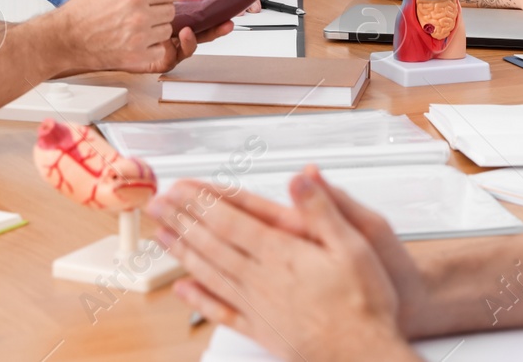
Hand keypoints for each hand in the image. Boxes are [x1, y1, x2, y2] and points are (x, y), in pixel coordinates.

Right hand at [56, 0, 182, 72]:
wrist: (64, 38)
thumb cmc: (81, 11)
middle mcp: (141, 15)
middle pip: (171, 12)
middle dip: (161, 11)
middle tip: (147, 13)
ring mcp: (140, 38)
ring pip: (166, 31)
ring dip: (156, 29)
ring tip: (136, 28)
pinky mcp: (136, 57)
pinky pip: (159, 50)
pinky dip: (150, 47)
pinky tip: (135, 42)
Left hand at [149, 172, 418, 361]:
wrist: (364, 357)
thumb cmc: (364, 304)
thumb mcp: (356, 245)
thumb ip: (323, 210)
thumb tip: (300, 177)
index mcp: (282, 253)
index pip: (230, 220)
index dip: (201, 202)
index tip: (179, 188)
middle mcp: (262, 278)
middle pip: (212, 243)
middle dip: (182, 220)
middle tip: (157, 204)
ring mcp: (257, 305)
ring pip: (209, 273)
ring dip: (182, 252)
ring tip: (161, 235)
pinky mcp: (261, 329)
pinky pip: (221, 310)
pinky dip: (198, 299)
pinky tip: (183, 290)